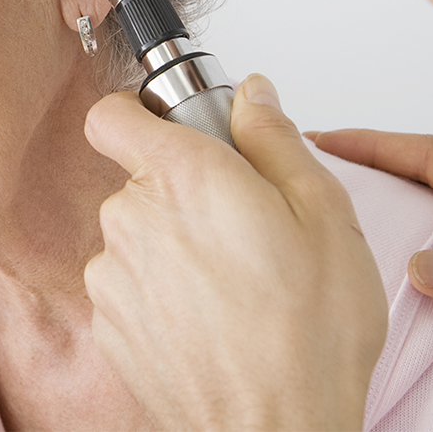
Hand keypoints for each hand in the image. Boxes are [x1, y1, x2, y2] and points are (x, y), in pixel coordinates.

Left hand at [84, 75, 387, 430]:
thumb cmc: (309, 335)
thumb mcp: (325, 214)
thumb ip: (276, 140)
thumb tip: (252, 96)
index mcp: (183, 177)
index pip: (112, 115)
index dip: (138, 115)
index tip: (172, 129)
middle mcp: (133, 219)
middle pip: (138, 178)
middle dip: (181, 190)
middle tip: (241, 223)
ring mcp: (113, 277)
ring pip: (134, 234)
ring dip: (171, 245)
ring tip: (233, 282)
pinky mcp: (108, 325)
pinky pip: (127, 285)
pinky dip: (158, 292)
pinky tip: (210, 317)